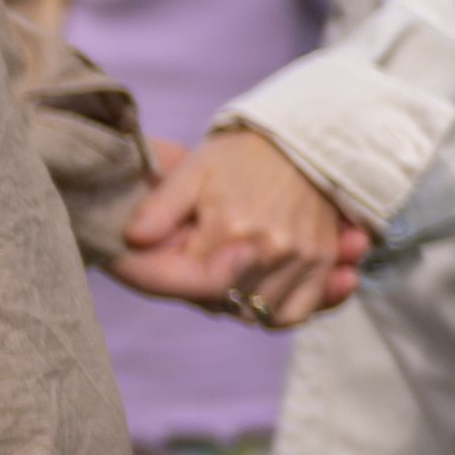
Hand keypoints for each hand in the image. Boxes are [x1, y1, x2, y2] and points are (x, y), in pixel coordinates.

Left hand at [112, 121, 365, 326]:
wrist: (300, 140)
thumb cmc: (239, 156)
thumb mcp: (191, 172)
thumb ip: (160, 208)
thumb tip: (133, 238)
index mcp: (232, 229)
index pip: (196, 287)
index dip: (174, 283)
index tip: (164, 267)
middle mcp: (270, 250)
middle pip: (227, 304)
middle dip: (206, 293)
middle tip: (199, 265)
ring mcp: (301, 258)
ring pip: (260, 314)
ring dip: (241, 303)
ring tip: (230, 274)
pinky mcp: (322, 262)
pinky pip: (298, 312)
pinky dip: (279, 311)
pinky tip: (262, 290)